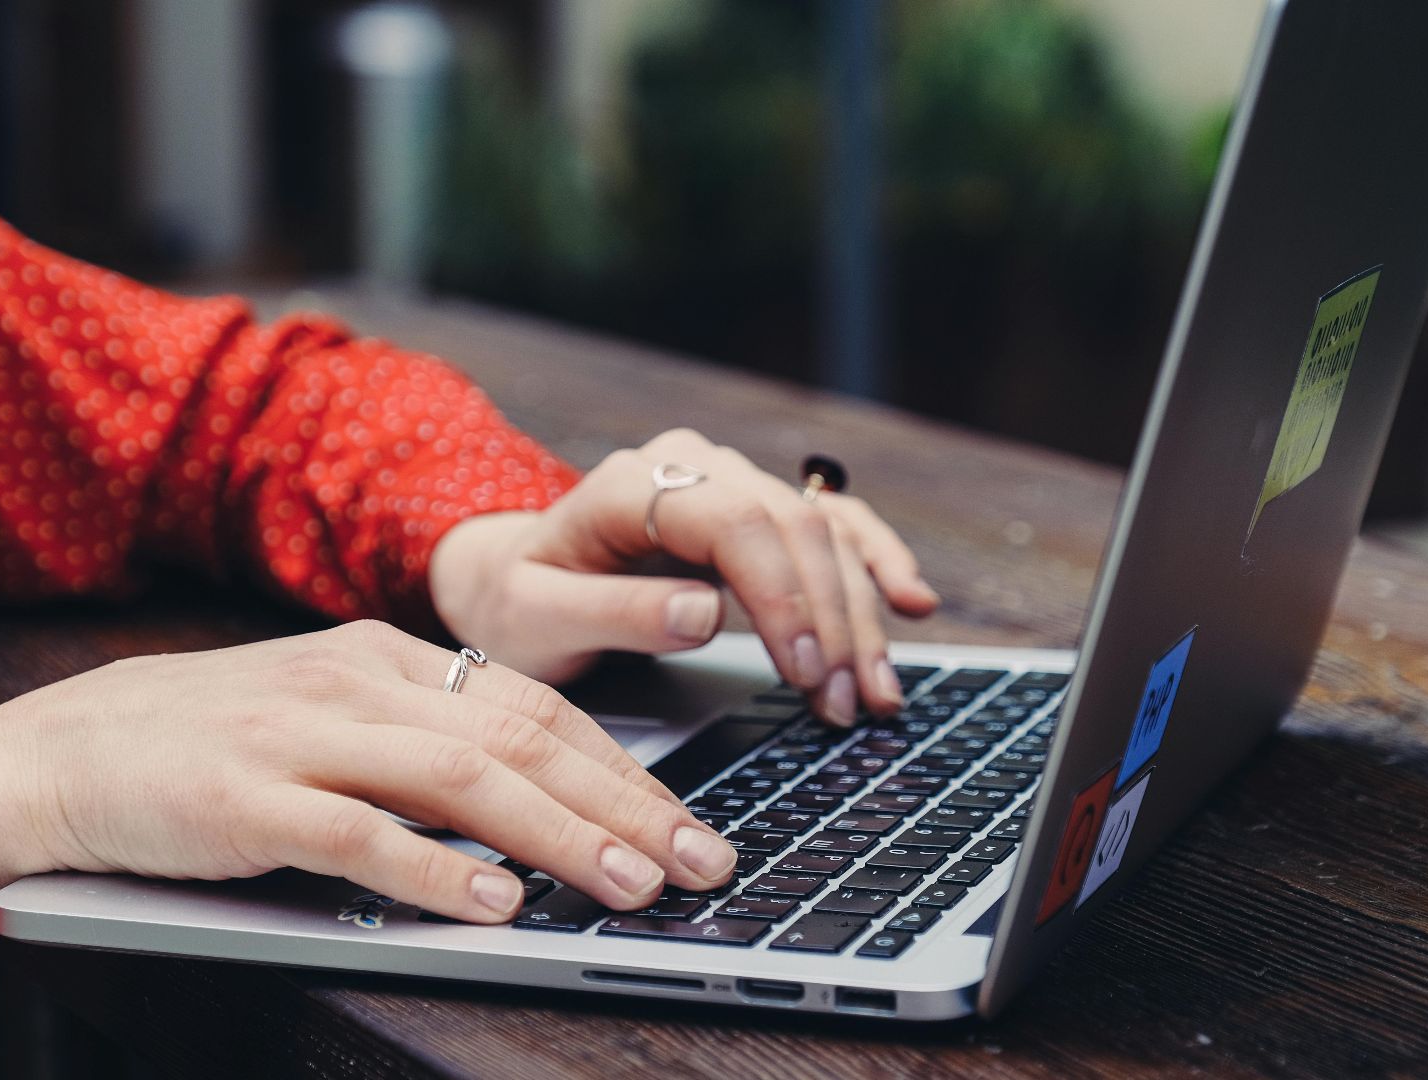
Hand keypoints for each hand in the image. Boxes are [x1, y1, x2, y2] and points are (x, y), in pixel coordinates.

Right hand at [0, 620, 738, 922]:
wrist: (58, 749)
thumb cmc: (213, 744)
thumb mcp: (331, 715)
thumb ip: (425, 744)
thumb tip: (542, 802)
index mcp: (387, 658)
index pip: (536, 709)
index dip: (625, 767)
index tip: (691, 821)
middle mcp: (357, 685)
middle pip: (520, 741)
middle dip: (624, 804)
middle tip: (698, 862)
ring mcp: (300, 737)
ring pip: (458, 780)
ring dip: (558, 835)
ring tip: (628, 884)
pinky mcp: (245, 802)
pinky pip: (356, 836)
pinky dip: (431, 869)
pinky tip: (494, 902)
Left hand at [428, 428, 939, 725]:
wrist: (515, 577)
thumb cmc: (519, 601)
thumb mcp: (537, 619)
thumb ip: (613, 614)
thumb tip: (704, 613)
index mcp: (632, 483)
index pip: (734, 522)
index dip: (781, 594)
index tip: (803, 669)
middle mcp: (692, 468)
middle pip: (792, 528)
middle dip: (831, 621)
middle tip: (843, 704)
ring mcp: (730, 484)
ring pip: (823, 533)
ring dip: (860, 614)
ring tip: (873, 694)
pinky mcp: (755, 513)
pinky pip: (832, 526)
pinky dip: (874, 563)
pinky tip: (912, 603)